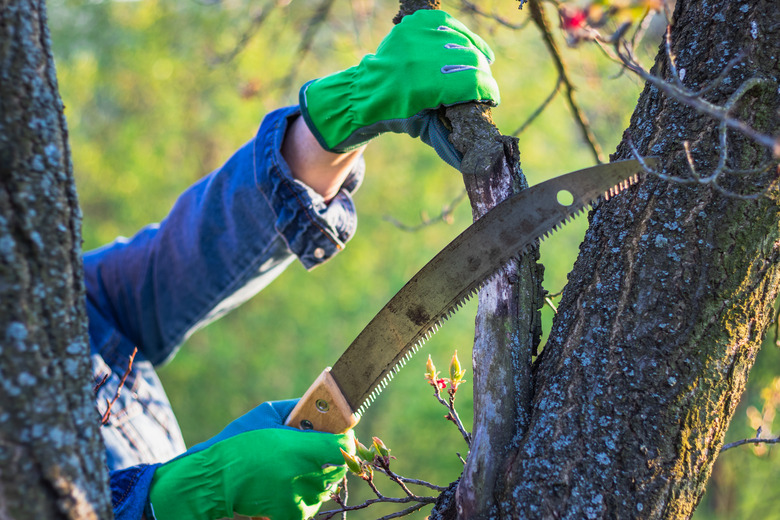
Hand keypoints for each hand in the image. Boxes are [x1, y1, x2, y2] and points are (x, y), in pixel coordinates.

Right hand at [147, 400, 352, 519]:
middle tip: (319, 452)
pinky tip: (290, 487)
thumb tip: (320, 406)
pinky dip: (305, 498)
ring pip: (326, 488)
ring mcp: (298, 497)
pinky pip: (311, 506)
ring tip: (299, 469)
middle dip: (334, 459)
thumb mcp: (266, 415)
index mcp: (300, 448)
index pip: (343, 446)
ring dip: (320, 479)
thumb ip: (296, 409)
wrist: (214, 477)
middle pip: (339, 468)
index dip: (345, 440)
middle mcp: (303, 474)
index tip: (341, 436)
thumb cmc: (239, 442)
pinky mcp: (290, 514)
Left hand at [299, 9, 499, 168]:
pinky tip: (470, 46)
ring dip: (475, 55)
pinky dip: (462, 35)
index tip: (492, 99)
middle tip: (484, 87)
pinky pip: (449, 25)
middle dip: (483, 75)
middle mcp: (422, 58)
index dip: (489, 91)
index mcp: (425, 86)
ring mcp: (417, 37)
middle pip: (471, 60)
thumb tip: (480, 159)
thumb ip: (452, 139)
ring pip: (462, 40)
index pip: (473, 82)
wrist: (367, 92)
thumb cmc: (398, 115)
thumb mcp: (425, 129)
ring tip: (481, 66)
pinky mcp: (415, 24)